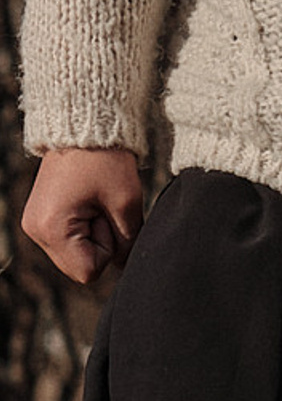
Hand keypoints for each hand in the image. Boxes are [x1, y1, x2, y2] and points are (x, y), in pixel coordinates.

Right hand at [22, 147, 146, 284]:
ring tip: (95, 201)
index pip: (89, 271)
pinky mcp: (40, 218)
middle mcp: (35, 232)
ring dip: (93, 234)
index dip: (110, 249)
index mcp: (51, 230)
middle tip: (103, 207)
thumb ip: (128, 241)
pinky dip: (84, 226)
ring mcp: (35, 225)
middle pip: (80, 266)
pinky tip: (87, 202)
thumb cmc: (106, 162)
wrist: (84, 130)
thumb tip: (127, 267)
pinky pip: (69, 239)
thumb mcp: (126, 203)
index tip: (109, 216)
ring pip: (75, 253)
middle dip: (100, 243)